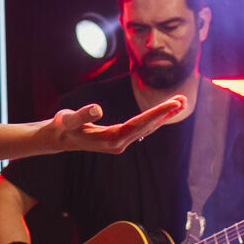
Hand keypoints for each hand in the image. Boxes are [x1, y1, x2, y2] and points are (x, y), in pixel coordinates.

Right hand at [50, 96, 186, 153]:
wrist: (59, 138)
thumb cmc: (63, 127)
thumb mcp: (68, 120)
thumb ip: (82, 115)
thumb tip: (97, 109)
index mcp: (110, 139)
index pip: (138, 124)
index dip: (156, 113)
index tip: (173, 103)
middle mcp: (119, 144)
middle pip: (147, 126)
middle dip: (165, 113)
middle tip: (183, 99)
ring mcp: (120, 143)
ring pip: (146, 128)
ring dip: (163, 115)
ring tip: (180, 102)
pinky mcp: (120, 139)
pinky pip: (141, 128)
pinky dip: (154, 119)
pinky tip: (164, 113)